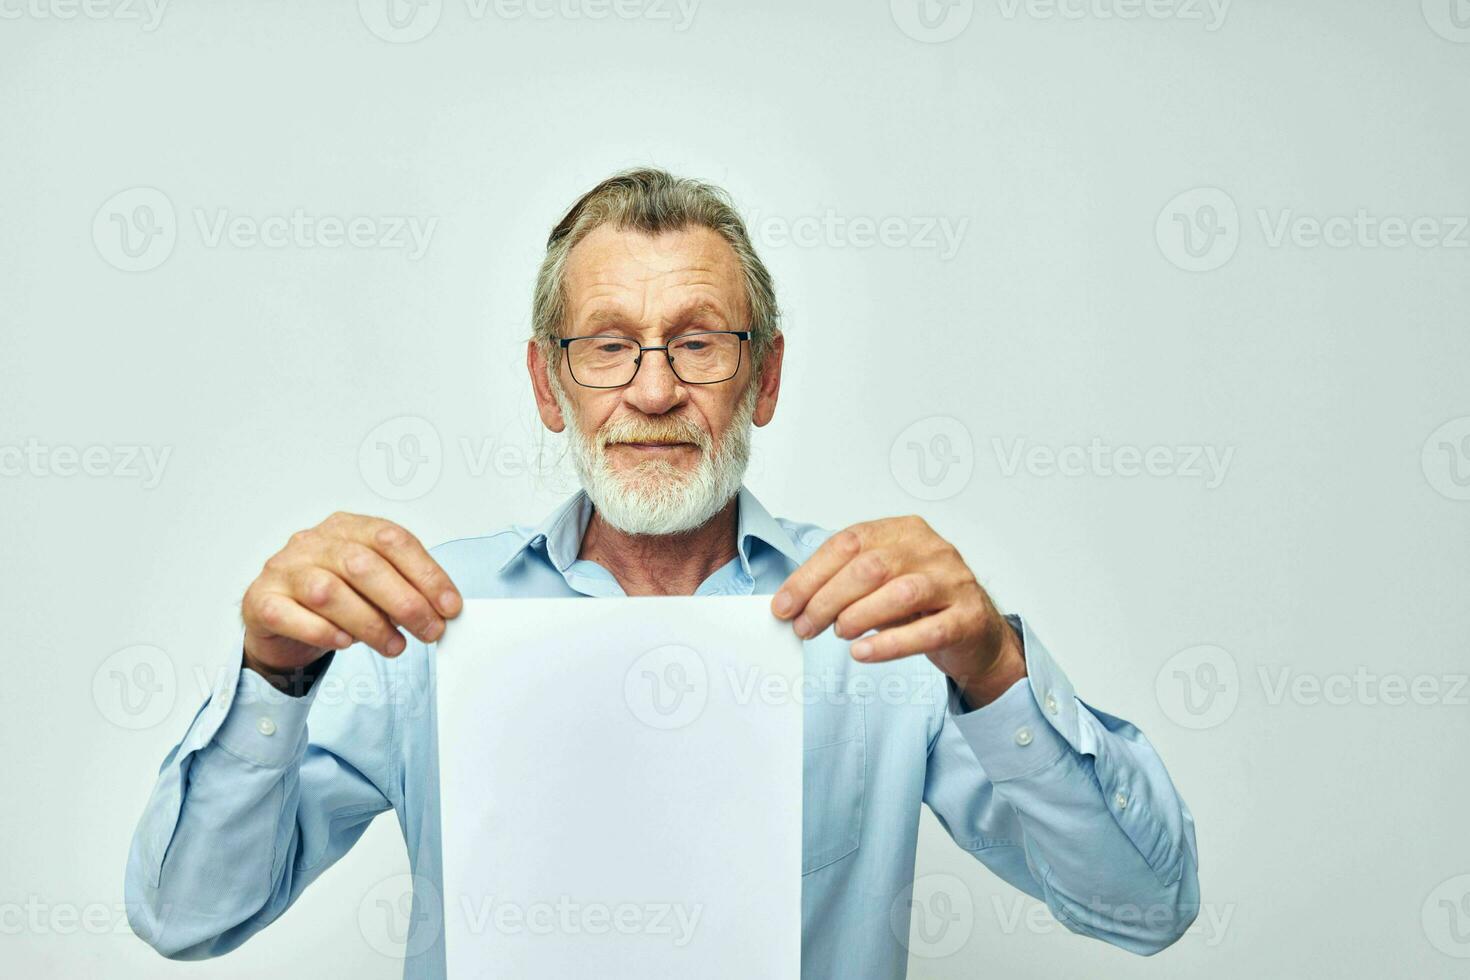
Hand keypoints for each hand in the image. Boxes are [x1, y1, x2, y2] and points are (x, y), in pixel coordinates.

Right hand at [241, 512, 462, 676]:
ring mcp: (284, 569)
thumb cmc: (334, 598)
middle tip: (429, 631)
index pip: (393, 540)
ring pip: (329, 591)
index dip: (427, 574)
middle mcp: (313, 542)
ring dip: (369, 623)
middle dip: (405, 602)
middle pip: (363, 565)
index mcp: (347, 527)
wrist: (278, 618)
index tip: (449, 606)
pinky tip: (345, 643)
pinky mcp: (261, 600)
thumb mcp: (372, 585)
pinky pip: (291, 615)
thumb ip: (403, 589)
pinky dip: (323, 632)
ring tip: (394, 646)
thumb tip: (441, 610)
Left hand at [769, 516, 1024, 707]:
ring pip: (900, 593)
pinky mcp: (968, 618)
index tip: (784, 605)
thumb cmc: (922, 606)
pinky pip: (926, 631)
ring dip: (857, 616)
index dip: (810, 575)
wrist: (977, 635)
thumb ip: (844, 584)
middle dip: (827, 599)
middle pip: (870, 567)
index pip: (848, 543)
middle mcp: (931, 549)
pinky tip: (863, 653)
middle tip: (804, 626)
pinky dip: (889, 644)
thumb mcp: (882, 583)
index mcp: (904, 530)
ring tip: (837, 633)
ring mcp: (954, 581)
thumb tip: (793, 603)